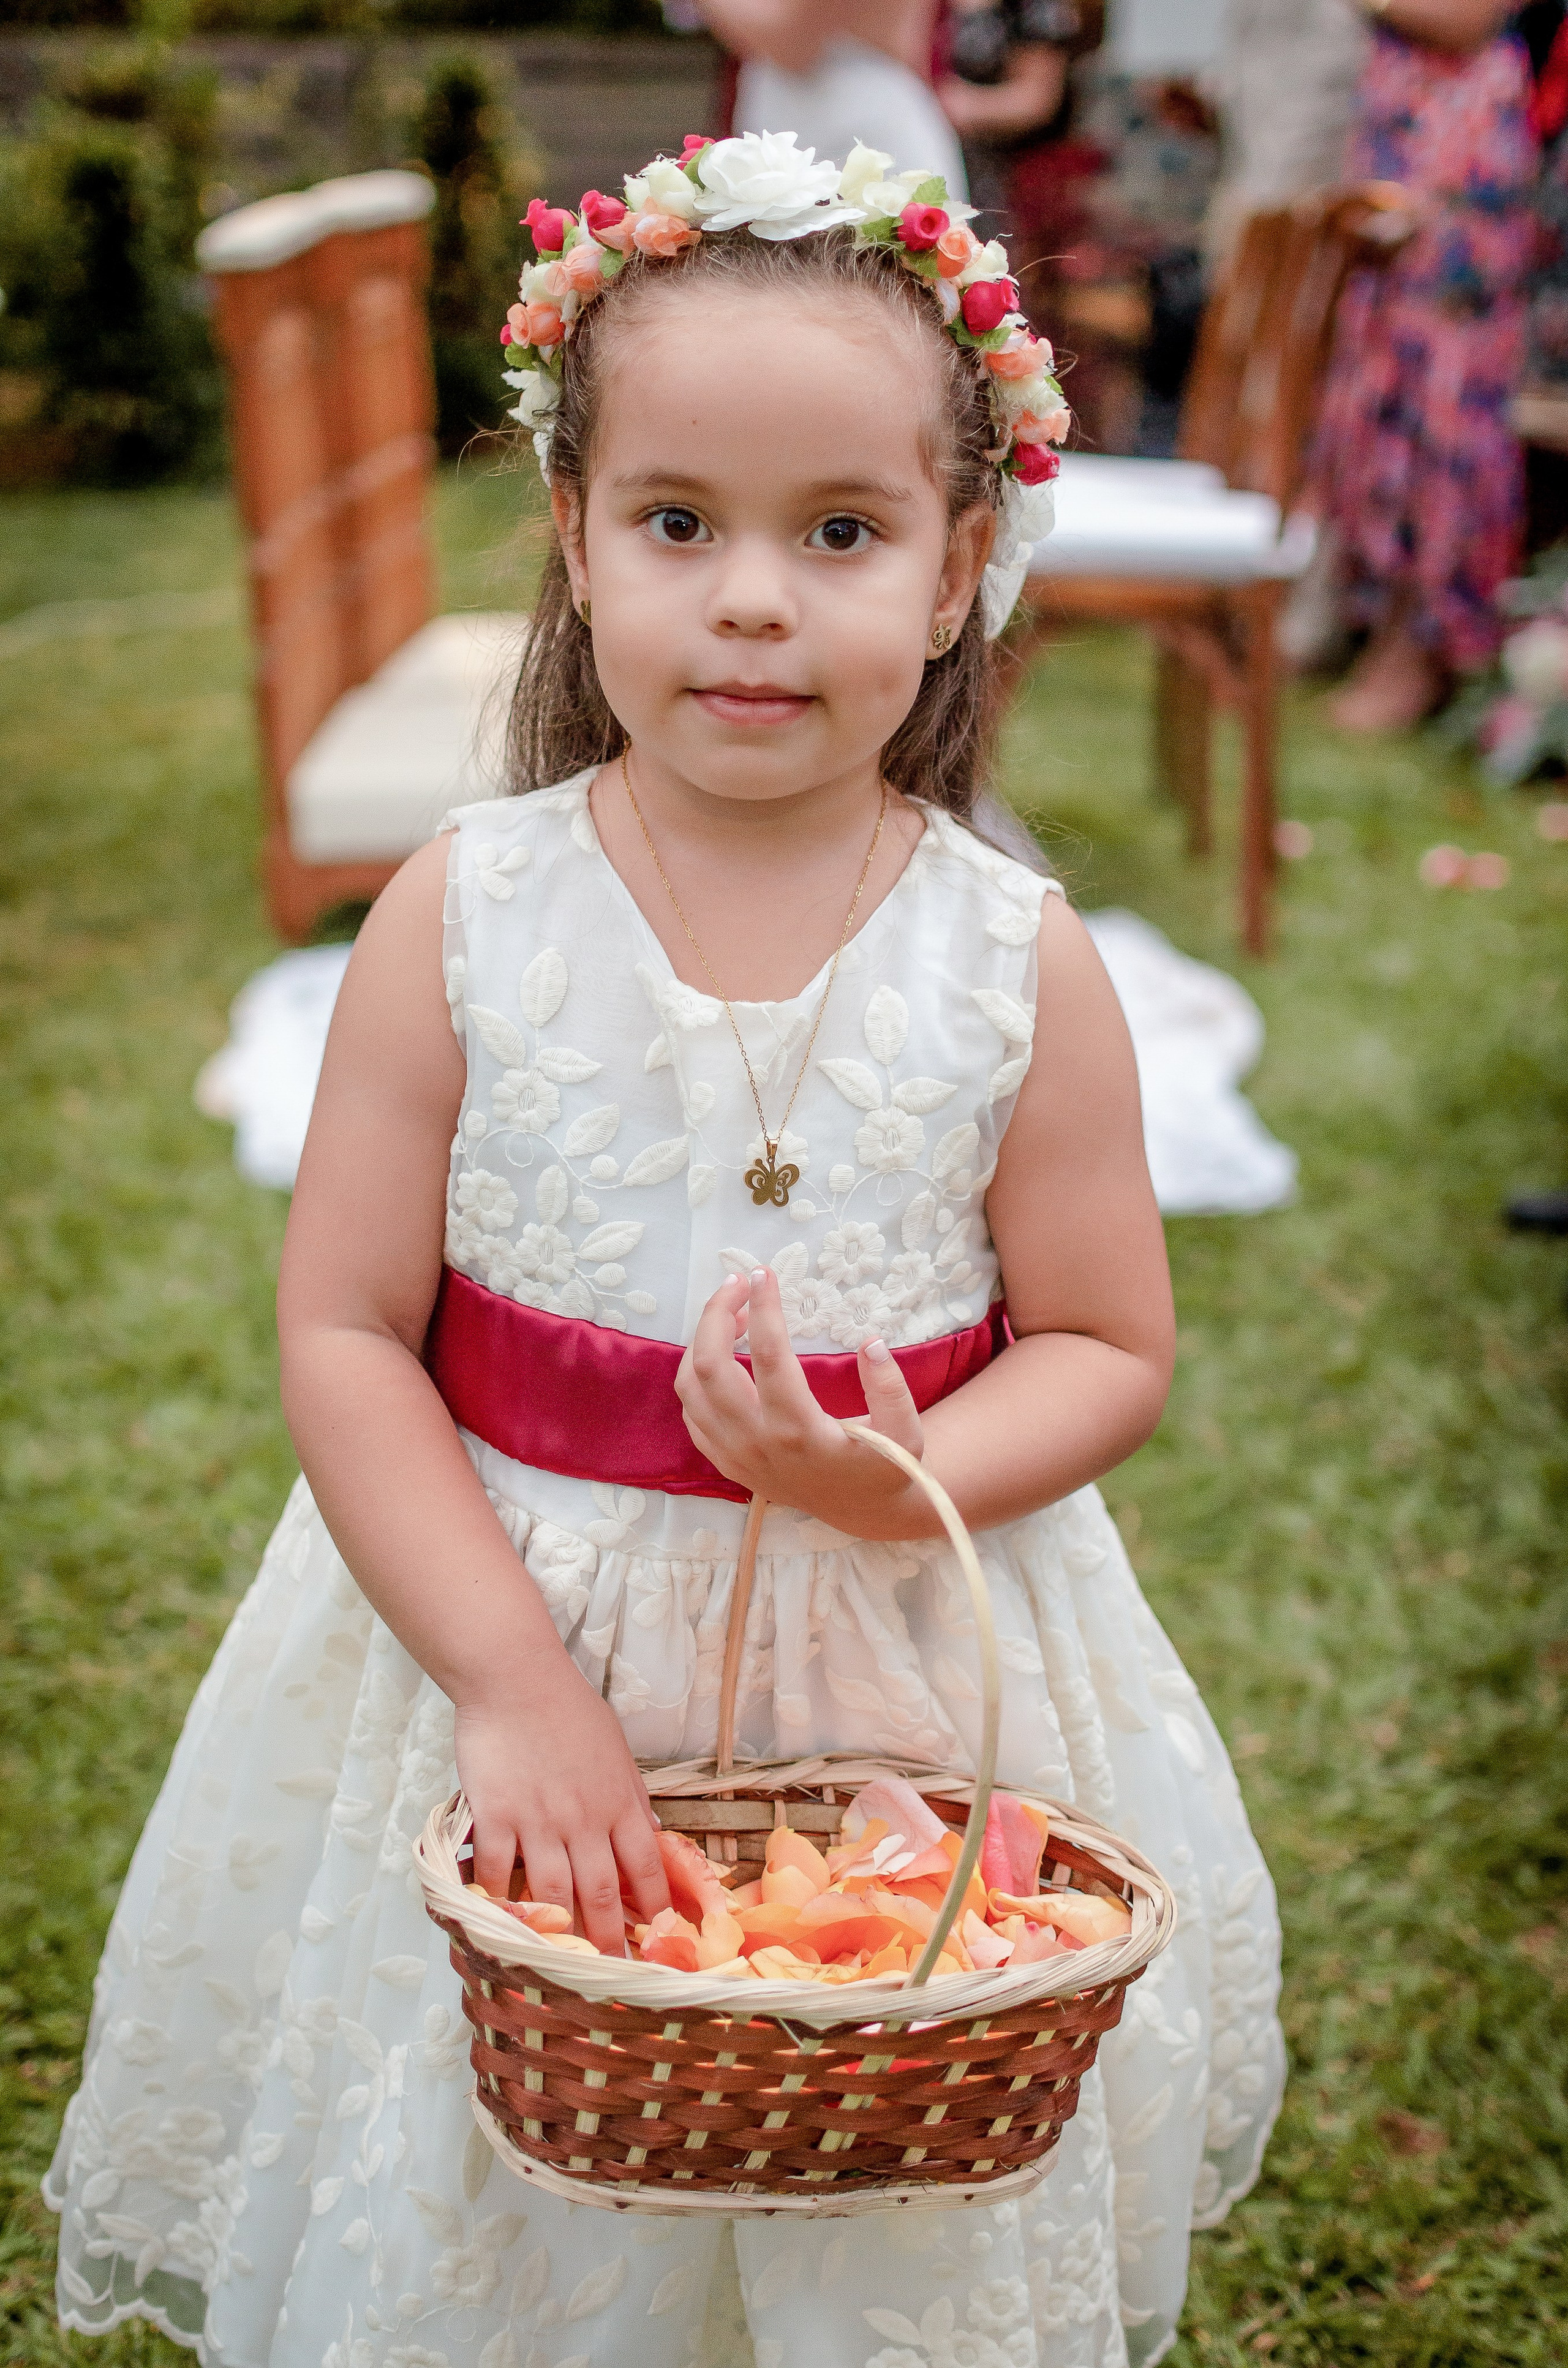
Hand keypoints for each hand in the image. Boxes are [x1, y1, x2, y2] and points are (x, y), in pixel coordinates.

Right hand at [454, 1653, 668, 1954]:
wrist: (515, 1678)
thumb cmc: (568, 1709)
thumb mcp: (615, 1749)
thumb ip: (631, 1796)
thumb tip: (651, 1836)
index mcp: (618, 1801)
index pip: (645, 1867)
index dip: (655, 1908)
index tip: (662, 1938)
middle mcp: (583, 1819)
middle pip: (601, 1893)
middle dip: (610, 1939)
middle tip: (614, 1973)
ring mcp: (537, 1821)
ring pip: (553, 1894)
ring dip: (562, 1934)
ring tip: (565, 1965)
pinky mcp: (495, 1817)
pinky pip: (496, 1874)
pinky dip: (499, 1904)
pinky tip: (502, 1926)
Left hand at [674, 1267, 933, 1537]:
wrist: (859, 1512)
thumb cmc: (883, 1466)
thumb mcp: (904, 1434)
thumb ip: (892, 1389)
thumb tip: (871, 1341)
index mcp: (799, 1431)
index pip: (769, 1356)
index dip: (763, 1308)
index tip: (764, 1274)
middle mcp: (757, 1442)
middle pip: (710, 1366)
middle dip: (717, 1314)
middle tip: (739, 1283)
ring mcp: (734, 1454)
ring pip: (690, 1386)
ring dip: (703, 1339)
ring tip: (734, 1313)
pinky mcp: (724, 1460)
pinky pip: (690, 1410)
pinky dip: (696, 1374)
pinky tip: (726, 1353)